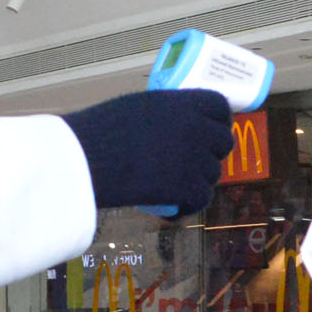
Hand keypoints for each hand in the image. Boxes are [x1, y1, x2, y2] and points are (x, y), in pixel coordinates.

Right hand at [58, 89, 233, 215]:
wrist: (88, 160)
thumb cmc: (101, 131)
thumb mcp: (137, 108)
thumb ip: (164, 114)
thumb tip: (171, 125)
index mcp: (183, 104)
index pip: (220, 107)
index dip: (220, 120)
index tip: (212, 128)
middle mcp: (195, 128)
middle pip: (223, 142)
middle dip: (212, 153)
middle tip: (194, 161)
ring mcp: (194, 159)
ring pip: (212, 174)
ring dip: (199, 180)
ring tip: (176, 186)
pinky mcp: (187, 188)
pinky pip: (201, 199)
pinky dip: (188, 205)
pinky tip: (175, 207)